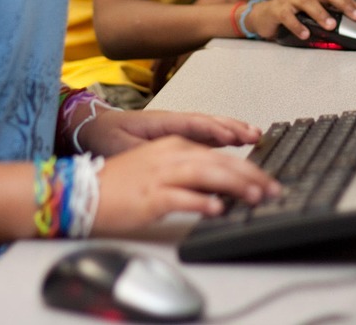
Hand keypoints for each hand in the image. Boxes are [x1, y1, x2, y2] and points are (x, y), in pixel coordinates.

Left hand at [80, 108, 262, 155]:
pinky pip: (206, 135)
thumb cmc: (107, 136)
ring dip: (233, 130)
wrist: (94, 128)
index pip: (193, 124)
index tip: (232, 137)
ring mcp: (177, 128)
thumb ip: (143, 155)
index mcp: (161, 122)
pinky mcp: (178, 137)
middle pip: (208, 123)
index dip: (214, 130)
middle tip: (255, 137)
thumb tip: (159, 163)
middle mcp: (173, 123)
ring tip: (254, 136)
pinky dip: (223, 137)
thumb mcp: (120, 148)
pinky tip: (237, 143)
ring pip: (210, 127)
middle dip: (233, 128)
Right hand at [92, 135, 279, 232]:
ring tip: (256, 196)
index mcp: (174, 145)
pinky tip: (218, 209)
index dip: (246, 166)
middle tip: (272, 188)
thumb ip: (190, 173)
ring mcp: (160, 175)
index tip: (266, 179)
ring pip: (207, 174)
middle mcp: (170, 155)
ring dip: (235, 186)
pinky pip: (181, 197)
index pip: (219, 153)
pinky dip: (202, 202)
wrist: (83, 191)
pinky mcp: (150, 195)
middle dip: (250, 175)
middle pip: (219, 161)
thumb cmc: (120, 184)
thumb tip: (221, 187)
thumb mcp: (160, 170)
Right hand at [245, 0, 355, 40]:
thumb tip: (348, 34)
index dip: (354, 5)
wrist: (259, 17)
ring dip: (321, 13)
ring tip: (330, 25)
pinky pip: (288, 16)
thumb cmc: (288, 17)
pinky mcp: (276, 9)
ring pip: (308, 2)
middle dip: (344, 4)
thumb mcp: (309, 19)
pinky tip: (305, 35)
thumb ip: (325, 22)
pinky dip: (297, 25)